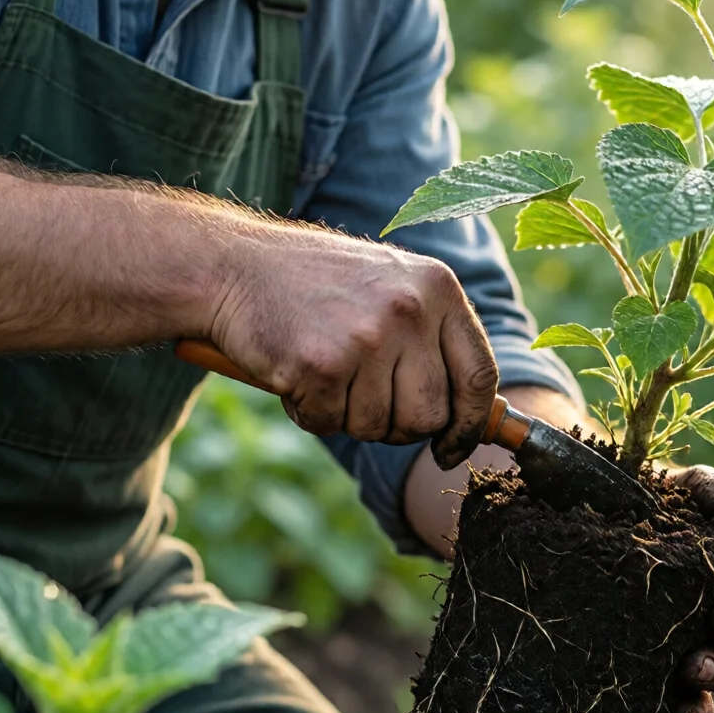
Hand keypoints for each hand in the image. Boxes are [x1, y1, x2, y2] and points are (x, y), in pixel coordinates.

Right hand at [209, 225, 497, 467]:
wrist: (234, 264)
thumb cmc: (314, 283)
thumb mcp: (391, 285)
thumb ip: (431, 338)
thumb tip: (472, 417)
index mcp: (438, 287)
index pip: (479, 376)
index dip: (470, 425)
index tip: (451, 447)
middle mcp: (410, 310)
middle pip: (429, 415)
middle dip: (396, 426)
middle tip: (360, 399)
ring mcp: (367, 337)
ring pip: (378, 427)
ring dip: (346, 415)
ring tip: (323, 371)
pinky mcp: (321, 365)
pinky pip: (328, 423)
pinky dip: (308, 411)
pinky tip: (294, 372)